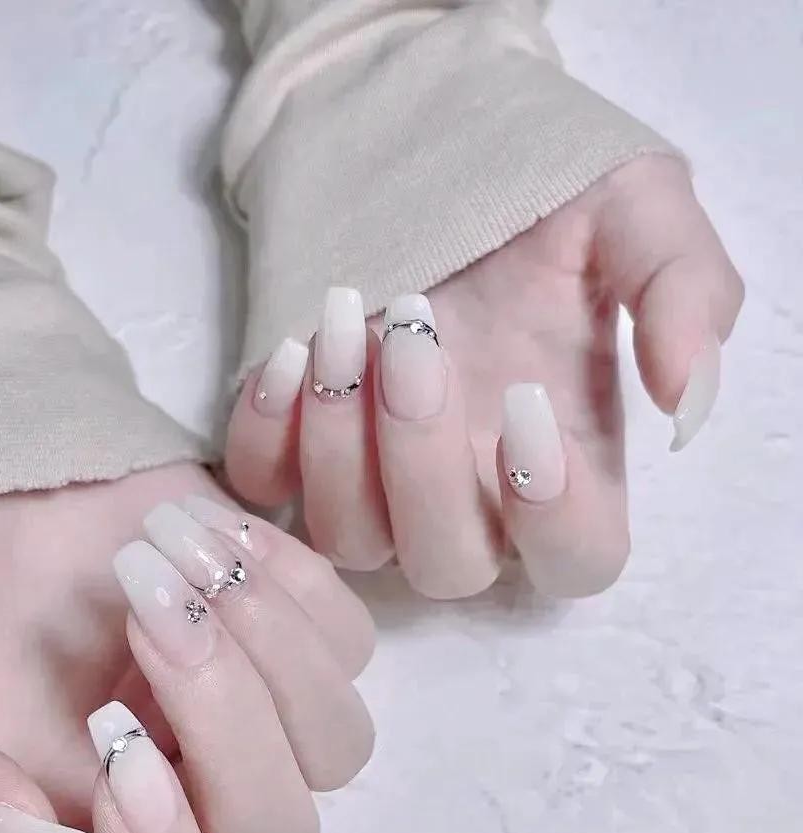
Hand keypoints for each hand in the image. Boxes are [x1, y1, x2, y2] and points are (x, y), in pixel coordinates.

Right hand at [0, 464, 373, 832]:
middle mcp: (171, 794)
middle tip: (142, 606)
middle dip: (229, 727)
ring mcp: (237, 709)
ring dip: (266, 643)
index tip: (113, 751)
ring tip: (162, 547)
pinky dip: (295, 582)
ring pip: (335, 743)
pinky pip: (349, 639)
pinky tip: (207, 528)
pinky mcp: (277, 623)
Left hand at [225, 156, 743, 597]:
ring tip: (346, 323)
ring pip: (349, 539)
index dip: (555, 516)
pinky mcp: (299, 447)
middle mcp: (470, 494)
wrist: (438, 150)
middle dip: (422, 463)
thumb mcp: (639, 213)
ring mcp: (376, 480)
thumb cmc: (546, 192)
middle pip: (445, 565)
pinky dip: (266, 435)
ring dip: (339, 444)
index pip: (576, 560)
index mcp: (563, 462)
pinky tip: (290, 351)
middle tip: (415, 336)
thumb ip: (684, 294)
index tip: (526, 400)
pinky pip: (265, 487)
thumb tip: (684, 395)